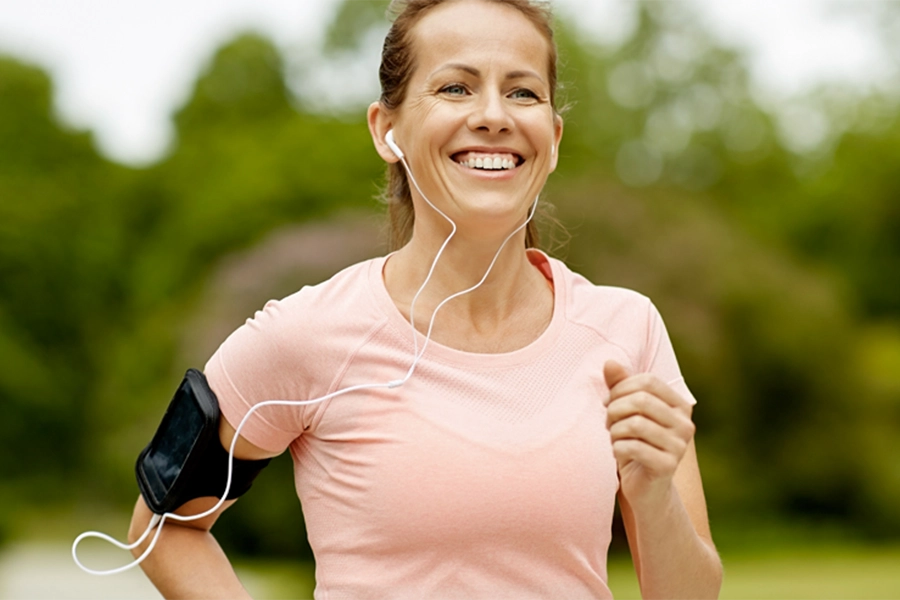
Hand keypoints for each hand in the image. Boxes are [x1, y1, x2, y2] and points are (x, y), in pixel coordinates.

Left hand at [603, 360, 694, 508]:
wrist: (645, 488)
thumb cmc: (634, 444)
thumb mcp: (626, 414)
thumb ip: (620, 387)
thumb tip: (609, 362)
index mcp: (680, 406)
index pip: (648, 381)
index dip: (621, 388)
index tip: (609, 402)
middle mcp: (685, 424)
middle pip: (641, 400)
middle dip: (615, 409)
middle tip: (607, 422)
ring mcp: (680, 446)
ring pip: (635, 424)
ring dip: (614, 431)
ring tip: (613, 438)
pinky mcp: (668, 466)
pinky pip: (633, 447)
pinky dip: (617, 448)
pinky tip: (617, 453)